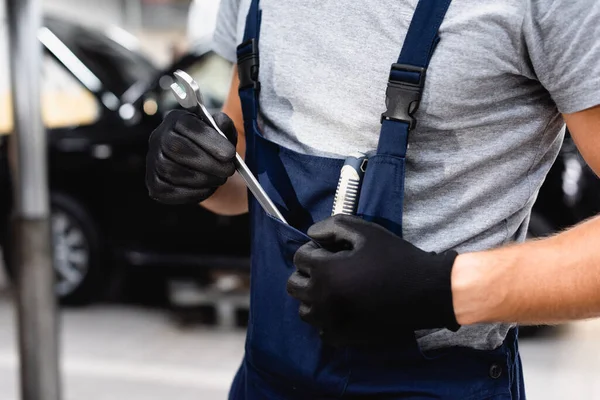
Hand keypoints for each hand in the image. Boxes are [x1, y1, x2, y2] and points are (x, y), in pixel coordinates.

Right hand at [146, 110, 237, 204]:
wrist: (204, 168)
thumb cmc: (213, 146)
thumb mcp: (223, 132)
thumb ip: (224, 125)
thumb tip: (221, 124)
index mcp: (176, 120)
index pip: (186, 125)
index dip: (209, 140)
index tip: (230, 154)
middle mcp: (158, 138)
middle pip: (176, 149)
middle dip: (207, 162)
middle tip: (229, 170)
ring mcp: (153, 162)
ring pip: (173, 172)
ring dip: (203, 179)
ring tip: (221, 179)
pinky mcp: (153, 184)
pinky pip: (170, 191)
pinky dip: (193, 192)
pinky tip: (208, 189)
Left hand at [286, 215, 459, 344]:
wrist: (426, 292)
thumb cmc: (395, 258)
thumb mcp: (366, 232)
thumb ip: (333, 226)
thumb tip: (311, 234)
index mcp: (326, 272)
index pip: (299, 258)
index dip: (314, 250)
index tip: (331, 251)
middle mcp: (323, 299)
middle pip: (294, 285)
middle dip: (307, 274)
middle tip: (330, 269)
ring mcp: (332, 322)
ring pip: (305, 310)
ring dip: (314, 297)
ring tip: (336, 289)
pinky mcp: (344, 337)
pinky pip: (321, 329)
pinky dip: (327, 318)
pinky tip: (345, 307)